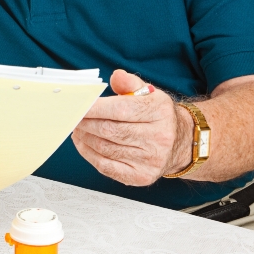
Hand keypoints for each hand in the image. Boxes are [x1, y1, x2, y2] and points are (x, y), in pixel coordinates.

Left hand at [71, 69, 192, 185]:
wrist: (180, 143)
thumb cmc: (157, 116)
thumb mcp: (149, 93)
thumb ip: (130, 83)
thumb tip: (116, 77)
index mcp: (159, 112)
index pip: (120, 109)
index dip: (94, 108)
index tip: (78, 105)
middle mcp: (158, 137)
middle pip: (110, 130)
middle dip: (85, 123)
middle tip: (73, 117)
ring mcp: (150, 160)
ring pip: (105, 148)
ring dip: (85, 138)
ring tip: (77, 129)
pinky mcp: (141, 176)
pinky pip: (106, 166)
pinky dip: (89, 154)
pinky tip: (83, 144)